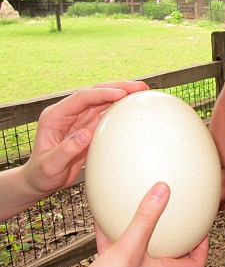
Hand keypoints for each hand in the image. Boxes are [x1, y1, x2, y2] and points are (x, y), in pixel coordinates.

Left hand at [24, 81, 148, 198]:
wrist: (41, 180)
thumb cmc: (42, 174)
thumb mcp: (50, 166)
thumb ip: (66, 150)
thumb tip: (86, 134)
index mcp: (55, 116)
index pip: (82, 98)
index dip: (102, 93)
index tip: (122, 94)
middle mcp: (68, 113)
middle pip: (95, 92)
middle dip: (118, 86)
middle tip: (141, 86)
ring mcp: (79, 118)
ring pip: (103, 99)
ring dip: (122, 93)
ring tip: (142, 91)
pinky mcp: (88, 125)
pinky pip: (106, 112)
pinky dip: (120, 107)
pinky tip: (134, 105)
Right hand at [57, 183, 207, 266]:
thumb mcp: (129, 249)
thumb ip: (146, 219)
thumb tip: (162, 191)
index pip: (193, 265)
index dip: (202, 248)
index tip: (202, 230)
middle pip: (169, 254)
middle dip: (173, 235)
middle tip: (174, 216)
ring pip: (140, 248)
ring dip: (141, 231)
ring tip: (141, 211)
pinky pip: (114, 247)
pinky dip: (111, 232)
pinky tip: (105, 217)